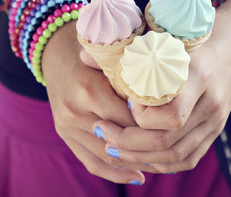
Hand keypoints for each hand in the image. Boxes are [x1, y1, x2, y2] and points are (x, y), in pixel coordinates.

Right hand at [42, 22, 157, 183]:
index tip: (173, 129)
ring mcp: (66, 126)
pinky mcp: (64, 135)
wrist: (56, 55)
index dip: (153, 126)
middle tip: (173, 150)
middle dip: (147, 147)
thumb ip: (132, 78)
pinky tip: (137, 176)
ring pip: (107, 156)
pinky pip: (91, 162)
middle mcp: (75, 110)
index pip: (130, 119)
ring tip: (160, 164)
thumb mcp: (112, 60)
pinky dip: (115, 174)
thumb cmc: (93, 54)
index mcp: (89, 88)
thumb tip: (165, 102)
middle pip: (119, 139)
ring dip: (135, 163)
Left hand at [91, 0, 230, 172]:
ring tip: (115, 150)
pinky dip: (163, 163)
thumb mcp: (168, 35)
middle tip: (104, 136)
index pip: (170, 114)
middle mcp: (211, 103)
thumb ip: (128, 49)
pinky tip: (142, 158)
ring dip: (142, 158)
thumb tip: (84, 59)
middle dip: (130, 145)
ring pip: (178, 155)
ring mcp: (216, 120)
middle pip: (169, 140)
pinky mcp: (216, 130)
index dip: (140, 118)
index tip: (123, 106)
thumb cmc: (198, 36)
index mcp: (199, 75)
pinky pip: (189, 157)